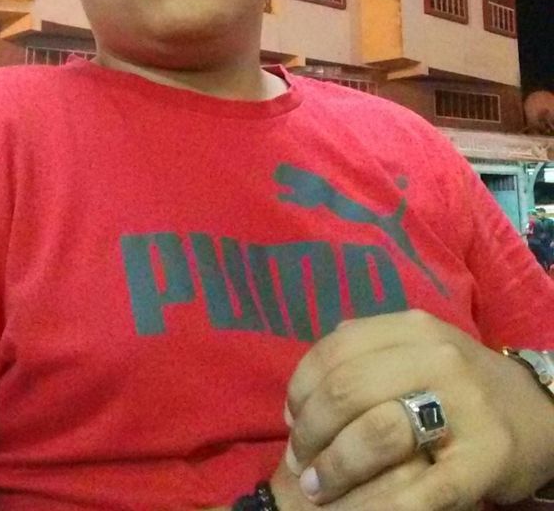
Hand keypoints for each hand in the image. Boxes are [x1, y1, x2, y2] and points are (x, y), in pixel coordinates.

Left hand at [282, 310, 553, 508]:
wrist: (534, 411)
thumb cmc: (456, 381)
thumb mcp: (413, 347)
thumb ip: (362, 353)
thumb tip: (299, 397)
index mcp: (412, 327)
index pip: (333, 349)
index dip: (300, 388)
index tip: (291, 420)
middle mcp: (438, 357)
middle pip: (346, 390)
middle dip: (309, 433)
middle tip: (300, 463)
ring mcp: (464, 406)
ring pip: (374, 434)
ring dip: (333, 467)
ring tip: (317, 488)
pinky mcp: (483, 458)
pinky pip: (418, 489)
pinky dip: (376, 506)